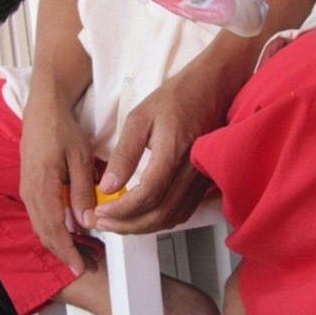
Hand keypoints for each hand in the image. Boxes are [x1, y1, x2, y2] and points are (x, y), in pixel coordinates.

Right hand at [20, 96, 97, 277]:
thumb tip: (87, 221)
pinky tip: (73, 234)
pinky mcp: (30, 189)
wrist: (42, 112)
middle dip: (66, 254)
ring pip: (42, 228)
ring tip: (84, 255)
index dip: (68, 251)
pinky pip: (41, 217)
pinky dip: (55, 230)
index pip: (54, 228)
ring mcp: (28, 191)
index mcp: (42, 185)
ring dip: (61, 244)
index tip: (80, 267)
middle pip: (46, 234)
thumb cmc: (62, 130)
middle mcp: (30, 192)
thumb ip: (83, 190)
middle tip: (88, 267)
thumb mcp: (80, 158)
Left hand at [91, 57, 228, 234]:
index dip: (122, 210)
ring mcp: (201, 179)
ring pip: (171, 218)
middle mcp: (191, 170)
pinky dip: (159, 221)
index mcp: (174, 151)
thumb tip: (108, 187)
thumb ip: (124, 154)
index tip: (100, 212)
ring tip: (117, 222)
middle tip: (102, 222)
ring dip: (142, 227)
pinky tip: (142, 215)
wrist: (215, 87)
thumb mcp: (140, 117)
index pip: (148, 195)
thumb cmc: (177, 97)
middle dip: (127, 225)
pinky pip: (182, 212)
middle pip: (159, 214)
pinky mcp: (204, 183)